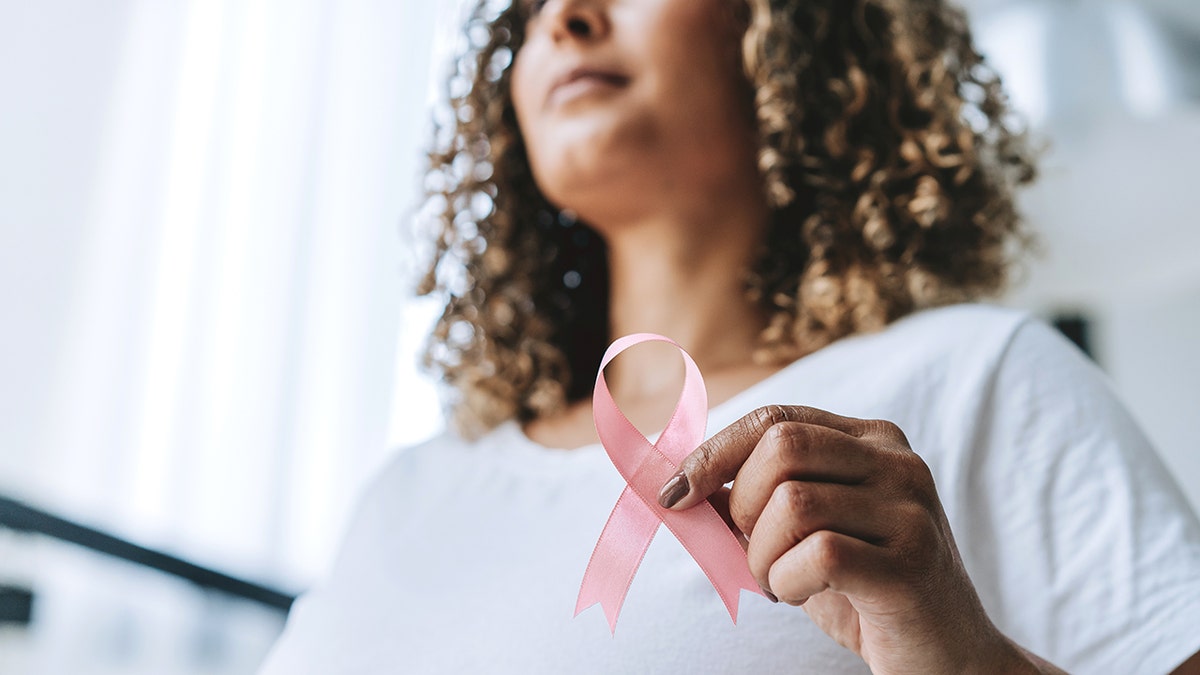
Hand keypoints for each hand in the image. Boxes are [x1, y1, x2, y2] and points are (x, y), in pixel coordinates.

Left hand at [657, 405, 1057, 674]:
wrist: (947, 658)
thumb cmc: (862, 592)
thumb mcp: (801, 536)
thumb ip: (750, 503)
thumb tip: (673, 484)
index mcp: (871, 440)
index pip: (775, 418)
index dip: (713, 453)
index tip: (673, 493)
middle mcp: (897, 462)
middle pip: (780, 447)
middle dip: (742, 506)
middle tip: (756, 553)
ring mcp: (911, 509)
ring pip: (792, 501)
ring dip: (762, 555)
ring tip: (780, 581)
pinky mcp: (912, 563)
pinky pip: (817, 554)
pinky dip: (788, 580)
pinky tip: (802, 595)